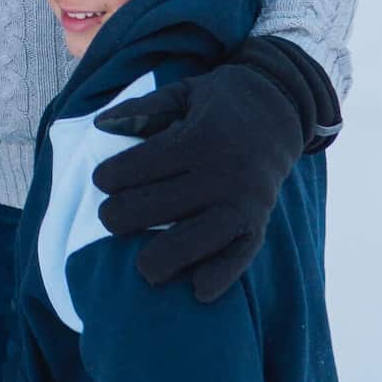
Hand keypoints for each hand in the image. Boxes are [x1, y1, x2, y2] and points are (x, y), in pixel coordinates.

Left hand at [91, 37, 339, 303]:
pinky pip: (240, 254)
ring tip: (143, 267)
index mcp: (200, 138)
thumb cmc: (220, 101)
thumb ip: (142, 109)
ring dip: (163, 258)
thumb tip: (99, 126)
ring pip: (196, 240)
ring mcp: (244, 200)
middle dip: (122, 218)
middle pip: (159, 207)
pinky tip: (199, 290)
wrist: (282, 107)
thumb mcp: (182, 91)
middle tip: (110, 218)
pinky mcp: (261, 221)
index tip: (101, 181)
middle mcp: (224, 172)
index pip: (142, 167)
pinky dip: (222, 274)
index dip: (110, 177)